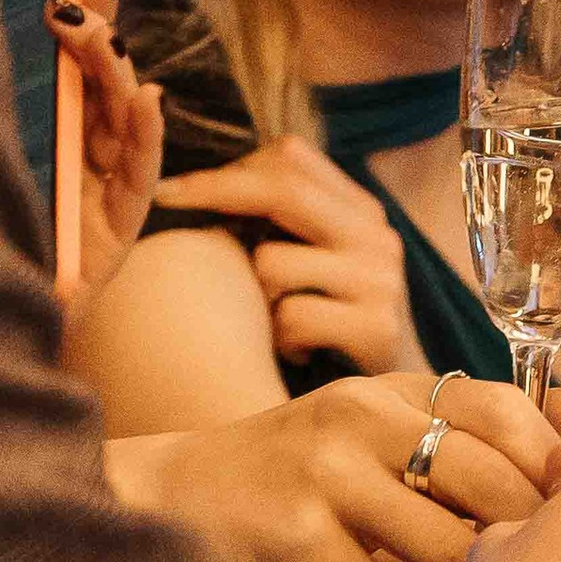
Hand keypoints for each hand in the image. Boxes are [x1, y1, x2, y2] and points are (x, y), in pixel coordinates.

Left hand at [51, 0, 164, 322]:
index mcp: (44, 141)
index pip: (70, 69)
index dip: (83, 18)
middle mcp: (77, 165)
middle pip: (99, 85)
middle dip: (99, 32)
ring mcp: (100, 199)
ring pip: (121, 120)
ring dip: (115, 70)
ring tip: (103, 29)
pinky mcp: (115, 237)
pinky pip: (138, 178)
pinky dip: (145, 136)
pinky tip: (145, 97)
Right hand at [106, 371, 560, 561]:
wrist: (170, 496)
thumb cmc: (290, 477)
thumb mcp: (362, 436)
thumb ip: (441, 448)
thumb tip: (559, 487)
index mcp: (386, 392)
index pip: (500, 409)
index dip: (556, 460)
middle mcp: (359, 420)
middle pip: (484, 478)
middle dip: (538, 538)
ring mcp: (326, 477)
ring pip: (445, 543)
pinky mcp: (297, 539)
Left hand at [150, 137, 425, 375]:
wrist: (394, 402)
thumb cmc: (331, 333)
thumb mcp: (316, 267)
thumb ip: (282, 226)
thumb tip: (201, 189)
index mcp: (361, 212)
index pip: (291, 158)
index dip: (227, 169)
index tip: (173, 189)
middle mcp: (377, 237)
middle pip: (282, 189)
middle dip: (213, 193)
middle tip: (166, 201)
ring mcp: (381, 281)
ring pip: (272, 261)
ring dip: (257, 299)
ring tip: (276, 324)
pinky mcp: (377, 327)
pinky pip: (292, 316)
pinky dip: (281, 340)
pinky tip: (299, 354)